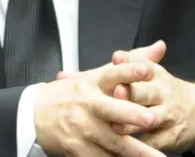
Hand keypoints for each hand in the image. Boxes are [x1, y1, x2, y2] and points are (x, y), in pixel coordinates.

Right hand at [32, 60, 165, 156]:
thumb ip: (130, 64)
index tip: (146, 70)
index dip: (128, 71)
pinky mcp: (77, 149)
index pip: (112, 74)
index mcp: (93, 83)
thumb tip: (160, 48)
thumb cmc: (70, 94)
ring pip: (113, 142)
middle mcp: (88, 105)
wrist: (33, 115)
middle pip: (112, 110)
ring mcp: (83, 129)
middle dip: (132, 115)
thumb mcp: (96, 75)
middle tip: (153, 118)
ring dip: (136, 151)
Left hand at [110, 41, 194, 153]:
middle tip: (117, 92)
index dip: (132, 64)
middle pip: (147, 92)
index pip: (146, 67)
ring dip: (134, 123)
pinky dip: (141, 146)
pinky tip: (126, 147)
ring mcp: (170, 116)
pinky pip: (155, 142)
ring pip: (150, 119)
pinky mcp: (172, 137)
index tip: (115, 60)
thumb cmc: (167, 92)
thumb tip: (116, 55)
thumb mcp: (156, 75)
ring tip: (117, 126)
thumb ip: (136, 64)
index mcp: (159, 76)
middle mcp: (165, 94)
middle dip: (132, 92)